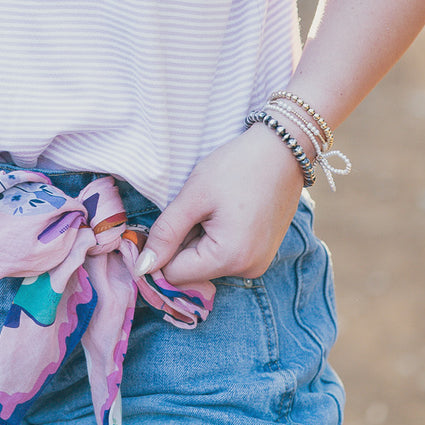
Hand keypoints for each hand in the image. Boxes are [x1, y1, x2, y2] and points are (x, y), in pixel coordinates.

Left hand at [137, 126, 304, 284]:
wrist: (283, 150)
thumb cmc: (237, 167)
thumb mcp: (194, 196)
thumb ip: (166, 234)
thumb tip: (142, 269)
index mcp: (229, 258)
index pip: (174, 274)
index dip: (163, 249)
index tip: (172, 218)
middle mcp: (247, 270)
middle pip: (192, 270)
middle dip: (185, 241)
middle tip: (199, 208)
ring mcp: (258, 264)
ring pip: (207, 263)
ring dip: (201, 238)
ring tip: (216, 207)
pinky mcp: (262, 255)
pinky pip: (225, 255)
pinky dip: (217, 237)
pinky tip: (227, 212)